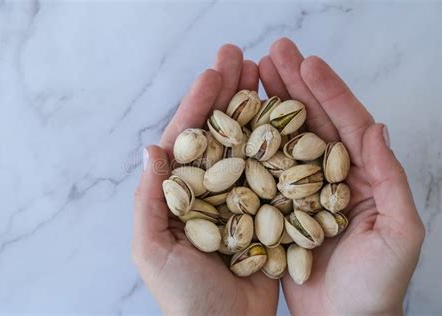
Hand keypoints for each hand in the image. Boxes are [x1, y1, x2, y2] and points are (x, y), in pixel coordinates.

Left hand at [132, 45, 278, 314]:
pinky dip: (282, 144)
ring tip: (268, 76)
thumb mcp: (153, 250)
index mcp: (180, 194)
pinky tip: (292, 118)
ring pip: (249, 145)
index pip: (187, 141)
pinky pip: (275, 172)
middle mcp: (210, 189)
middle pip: (220, 133)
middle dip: (229, 95)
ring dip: (257, 109)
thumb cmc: (183, 297)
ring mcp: (241, 197)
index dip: (197, 105)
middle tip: (242, 58)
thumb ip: (150, 200)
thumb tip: (151, 149)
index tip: (213, 74)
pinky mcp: (268, 210)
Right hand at [259, 38, 424, 314]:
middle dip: (294, 85)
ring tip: (253, 76)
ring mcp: (302, 188)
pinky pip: (265, 168)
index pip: (347, 124)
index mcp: (363, 176)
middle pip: (312, 122)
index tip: (307, 63)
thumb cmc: (377, 285)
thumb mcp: (399, 233)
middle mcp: (330, 176)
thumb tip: (377, 127)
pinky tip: (238, 123)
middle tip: (274, 54)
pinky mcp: (279, 204)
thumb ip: (391, 179)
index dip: (328, 92)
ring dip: (271, 105)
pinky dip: (253, 143)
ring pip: (285, 138)